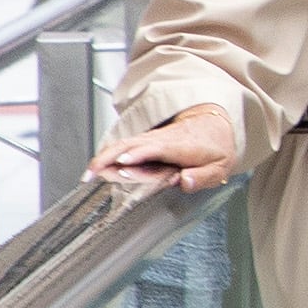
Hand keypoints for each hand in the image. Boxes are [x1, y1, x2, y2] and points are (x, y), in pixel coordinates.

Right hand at [94, 104, 239, 193]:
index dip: (139, 154)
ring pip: (123, 145)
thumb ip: (202, 176)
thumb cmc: (215, 147)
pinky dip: (108, 155)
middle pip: (131, 145)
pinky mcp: (145, 142)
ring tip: (88, 174)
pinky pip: (124, 146)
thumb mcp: (219, 167)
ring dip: (104, 157)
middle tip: (93, 173)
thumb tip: (185, 182)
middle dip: (110, 157)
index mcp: (180, 146)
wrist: (212, 125)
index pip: (156, 148)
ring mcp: (151, 140)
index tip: (123, 161)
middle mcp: (161, 140)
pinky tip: (96, 167)